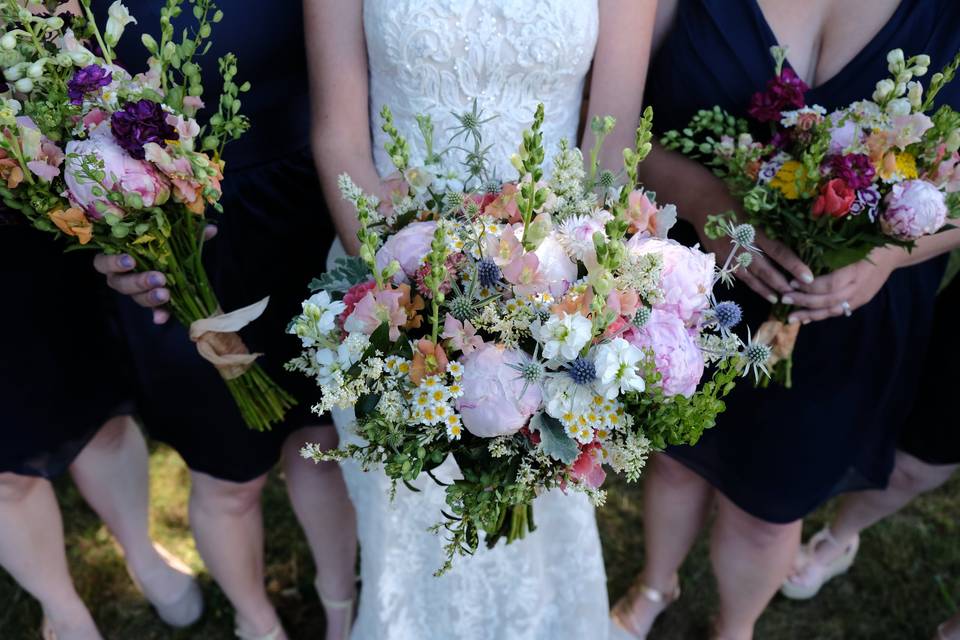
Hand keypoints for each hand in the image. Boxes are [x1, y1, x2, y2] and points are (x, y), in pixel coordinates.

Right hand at [93, 225, 217, 324]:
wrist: (175, 259)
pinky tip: (163, 318)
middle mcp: (121, 275)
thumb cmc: (164, 242)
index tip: (131, 261)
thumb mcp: (174, 234)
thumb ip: (188, 231)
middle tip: (159, 278)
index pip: (103, 262)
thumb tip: (211, 229)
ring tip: (166, 294)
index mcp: (119, 255)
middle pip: (120, 283)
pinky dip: (158, 314)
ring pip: (135, 297)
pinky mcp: (150, 302)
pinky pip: (152, 310)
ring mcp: (135, 291)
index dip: (114, 263)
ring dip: (150, 297)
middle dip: (139, 282)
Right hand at [695, 209, 813, 303]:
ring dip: (767, 289)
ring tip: (780, 299)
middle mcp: (743, 246)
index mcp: (754, 230)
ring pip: (752, 277)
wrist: (704, 204)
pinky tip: (764, 292)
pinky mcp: (723, 260)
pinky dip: (753, 285)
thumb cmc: (735, 203)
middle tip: (798, 294)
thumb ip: (770, 226)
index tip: (808, 277)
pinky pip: (741, 276)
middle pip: (765, 269)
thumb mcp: (755, 210)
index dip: (793, 265)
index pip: (778, 251)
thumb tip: (795, 240)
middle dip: (782, 283)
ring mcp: (731, 255)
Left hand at [781, 247, 902, 323]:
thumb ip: (831, 251)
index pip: (830, 284)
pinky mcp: (860, 302)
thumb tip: (802, 252)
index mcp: (856, 270)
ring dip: (810, 314)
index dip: (810, 286)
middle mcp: (859, 287)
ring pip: (832, 310)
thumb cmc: (868, 242)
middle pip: (829, 300)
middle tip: (784, 299)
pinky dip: (820, 316)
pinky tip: (805, 319)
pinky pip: (838, 312)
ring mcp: (860, 296)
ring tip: (790, 318)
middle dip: (804, 301)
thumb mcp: (851, 243)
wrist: (892, 253)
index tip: (791, 282)